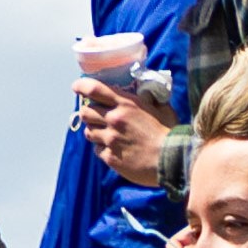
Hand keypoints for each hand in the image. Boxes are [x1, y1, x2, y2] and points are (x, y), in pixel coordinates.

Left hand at [75, 73, 175, 189]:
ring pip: (88, 131)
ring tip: (107, 133)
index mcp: (126, 103)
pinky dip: (103, 148)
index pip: (94, 89)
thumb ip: (149, 99)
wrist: (171, 160)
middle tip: (95, 114)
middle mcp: (114, 119)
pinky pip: (97, 150)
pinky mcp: (110, 157)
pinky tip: (115, 149)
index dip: (81, 86)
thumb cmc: (169, 133)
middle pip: (86, 112)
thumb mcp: (161, 108)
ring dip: (94, 131)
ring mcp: (110, 139)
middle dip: (88, 112)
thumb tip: (145, 92)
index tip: (76, 87)